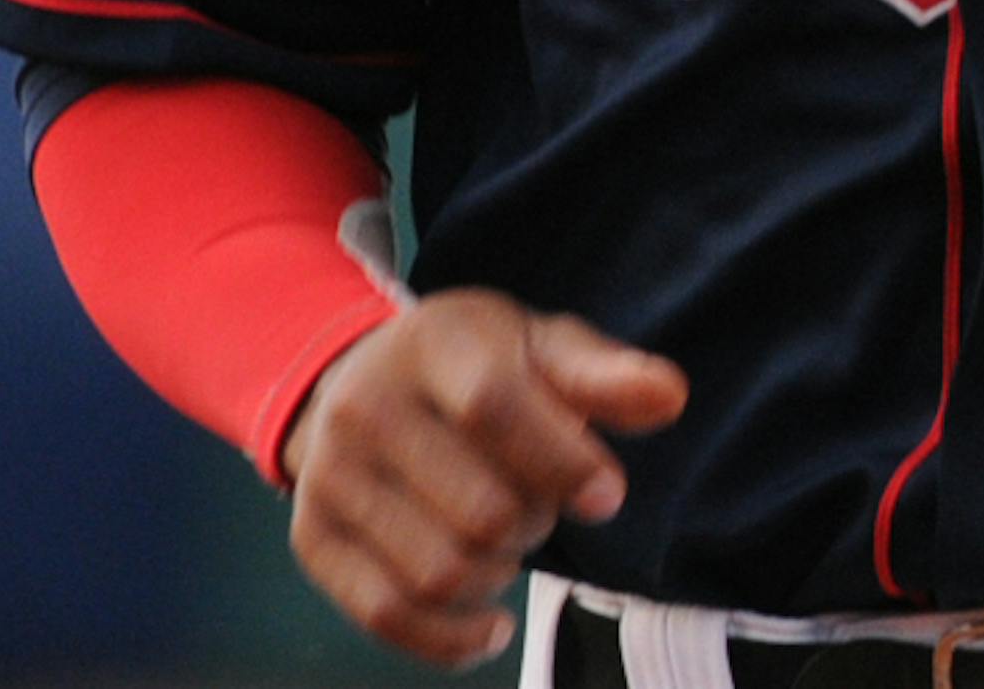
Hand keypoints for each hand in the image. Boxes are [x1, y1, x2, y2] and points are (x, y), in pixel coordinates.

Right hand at [282, 288, 688, 668]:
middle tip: (544, 503)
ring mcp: (328, 477)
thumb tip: (671, 397)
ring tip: (510, 540)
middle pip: (479, 508)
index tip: (608, 495)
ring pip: (440, 571)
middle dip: (536, 520)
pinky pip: (387, 617)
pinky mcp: (312, 540)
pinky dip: (452, 640)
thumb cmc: (475, 365)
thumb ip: (604, 375)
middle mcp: (366, 406)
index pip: (494, 407)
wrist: (362, 378)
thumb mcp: (539, 346)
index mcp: (432, 342)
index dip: (563, 460)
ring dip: (501, 575)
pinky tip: (491, 625)